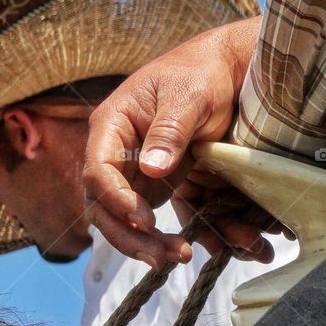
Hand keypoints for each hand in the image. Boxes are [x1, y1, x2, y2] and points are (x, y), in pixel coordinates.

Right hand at [82, 16, 264, 267]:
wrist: (227, 69)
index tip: (147, 220)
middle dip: (130, 235)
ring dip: (150, 243)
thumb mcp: (189, 96)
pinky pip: (160, 216)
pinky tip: (198, 246)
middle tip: (163, 256)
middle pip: (105, 206)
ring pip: (128, 219)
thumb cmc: (202, 73)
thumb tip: (151, 169)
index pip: (98, 172)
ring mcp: (136, 171)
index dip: (117, 200)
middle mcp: (117, 153)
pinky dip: (176, 234)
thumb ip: (169, 130)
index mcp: (112, 126)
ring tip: (181, 256)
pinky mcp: (159, 183)